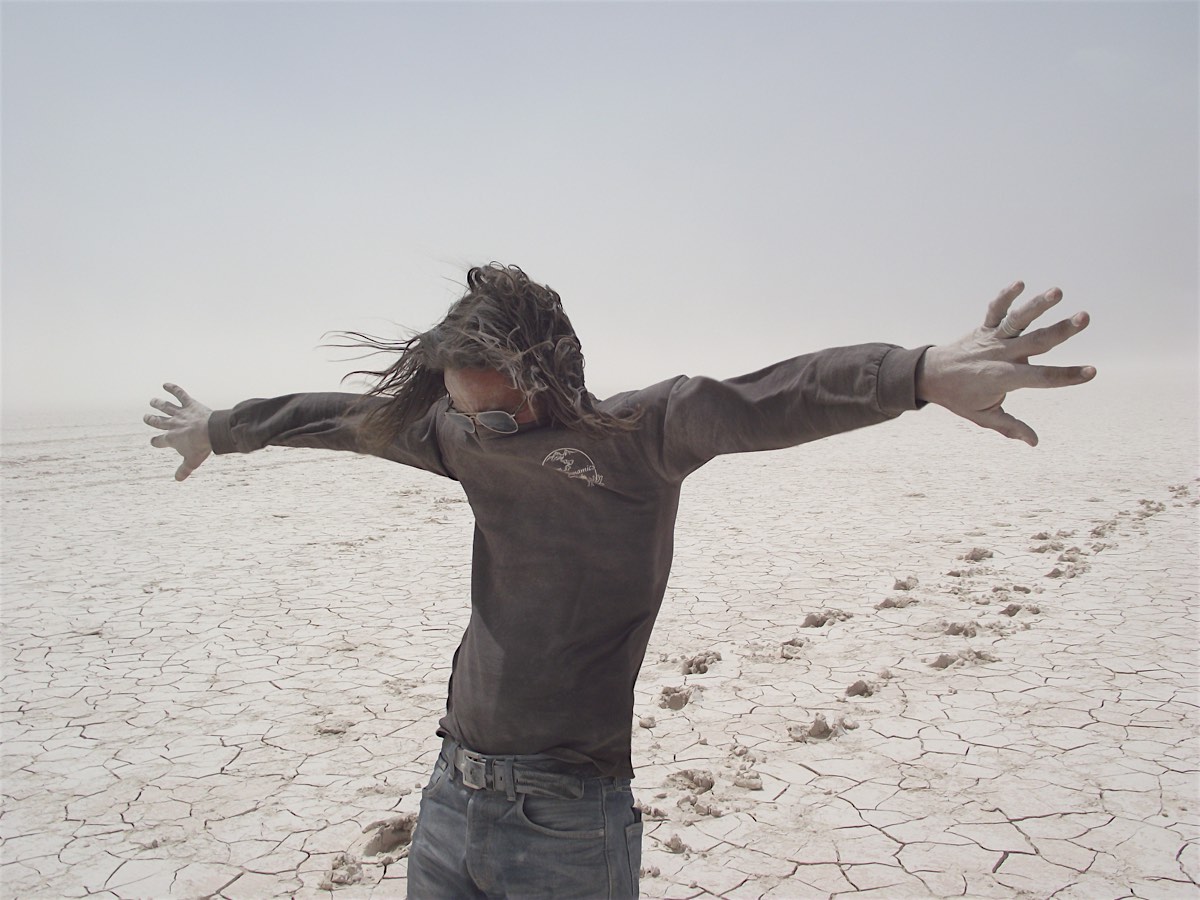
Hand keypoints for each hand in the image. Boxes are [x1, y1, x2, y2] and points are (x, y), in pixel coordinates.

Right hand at [144, 383, 212, 479]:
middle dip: (151, 419)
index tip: (154, 442)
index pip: (159, 440)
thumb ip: (183, 470)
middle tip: (146, 417)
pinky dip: (172, 388)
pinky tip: (166, 384)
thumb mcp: (192, 461)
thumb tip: (177, 479)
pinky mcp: (189, 404)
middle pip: (158, 421)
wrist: (211, 432)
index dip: (156, 442)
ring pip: (165, 407)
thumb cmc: (201, 447)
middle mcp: (172, 424)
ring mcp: (180, 413)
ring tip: (152, 401)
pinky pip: (179, 394)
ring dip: (158, 404)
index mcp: (171, 439)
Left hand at [916, 281, 1095, 445]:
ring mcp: (992, 339)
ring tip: (1058, 292)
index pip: (1041, 378)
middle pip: (1036, 342)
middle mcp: (1001, 355)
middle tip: (1085, 318)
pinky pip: (995, 310)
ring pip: (1017, 320)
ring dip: (1037, 305)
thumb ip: (1010, 427)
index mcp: (1004, 378)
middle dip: (1062, 330)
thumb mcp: (983, 417)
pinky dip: (1004, 296)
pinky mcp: (984, 327)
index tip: (1091, 372)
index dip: (1066, 377)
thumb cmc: (960, 398)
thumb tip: (1034, 442)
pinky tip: (1020, 282)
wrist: (929, 376)